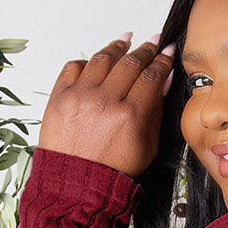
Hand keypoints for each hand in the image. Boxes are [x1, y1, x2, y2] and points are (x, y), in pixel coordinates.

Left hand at [37, 33, 175, 179]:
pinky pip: (74, 66)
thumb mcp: (147, 147)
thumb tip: (163, 80)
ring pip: (102, 58)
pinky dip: (87, 63)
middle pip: (130, 62)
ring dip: (117, 48)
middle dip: (144, 50)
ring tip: (125, 41)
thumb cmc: (112, 171)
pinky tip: (96, 64)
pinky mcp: (59, 97)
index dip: (162, 61)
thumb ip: (156, 111)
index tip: (167, 52)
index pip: (151, 76)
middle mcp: (105, 101)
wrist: (77, 186)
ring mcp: (80, 97)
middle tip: (151, 43)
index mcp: (130, 116)